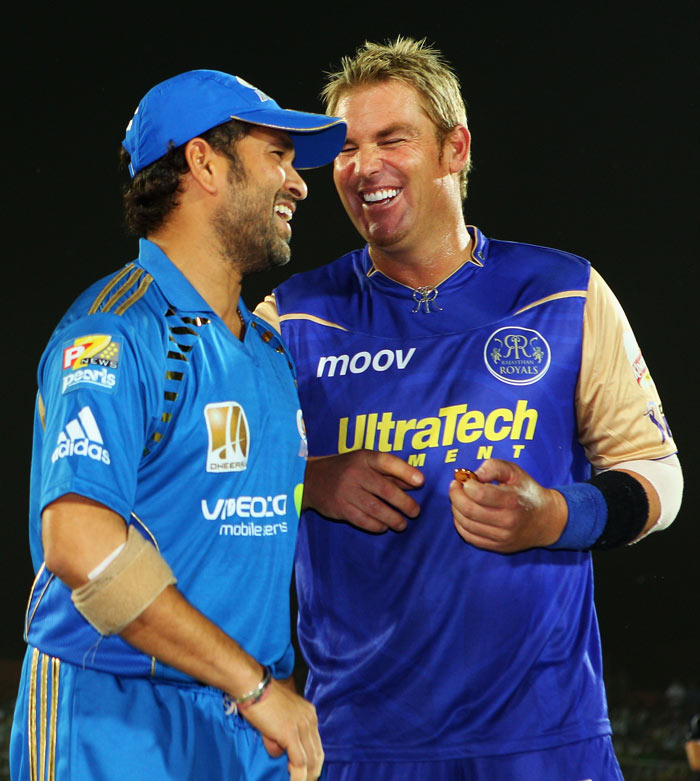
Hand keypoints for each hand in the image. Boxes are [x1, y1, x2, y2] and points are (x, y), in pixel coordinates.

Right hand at [240, 679, 323, 779]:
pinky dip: (297, 777)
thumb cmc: (261, 700)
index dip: (312, 764)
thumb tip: (280, 754)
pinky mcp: (291, 733)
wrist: (253, 686)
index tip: (306, 775)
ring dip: (304, 777)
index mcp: (309, 714)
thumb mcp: (278, 719)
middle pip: (317, 755)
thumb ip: (282, 738)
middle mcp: (310, 719)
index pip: (316, 745)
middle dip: (311, 774)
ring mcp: (302, 726)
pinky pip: (299, 762)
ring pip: (310, 761)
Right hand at [303, 450, 423, 532]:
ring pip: (376, 508)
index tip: (421, 482)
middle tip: (415, 512)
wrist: (312, 479)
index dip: (406, 472)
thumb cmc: (347, 469)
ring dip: (393, 518)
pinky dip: (376, 526)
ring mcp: (346, 490)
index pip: (387, 462)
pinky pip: (363, 520)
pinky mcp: (339, 507)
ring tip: (402, 524)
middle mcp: (355, 472)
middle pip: (386, 489)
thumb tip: (416, 483)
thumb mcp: (365, 463)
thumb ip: (389, 472)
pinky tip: (384, 526)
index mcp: (364, 457)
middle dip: (404, 503)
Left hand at [448, 459, 567, 552]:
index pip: (479, 494)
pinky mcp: (497, 547)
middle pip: (469, 510)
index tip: (465, 479)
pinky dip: (460, 524)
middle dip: (455, 496)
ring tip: (458, 498)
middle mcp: (507, 521)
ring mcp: (502, 537)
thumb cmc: (526, 492)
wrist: (546, 520)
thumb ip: (493, 466)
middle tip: (455, 486)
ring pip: (466, 524)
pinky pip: (469, 537)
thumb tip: (473, 475)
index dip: (466, 485)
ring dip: (455, 509)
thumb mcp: (514, 472)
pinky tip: (462, 513)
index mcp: (512, 500)